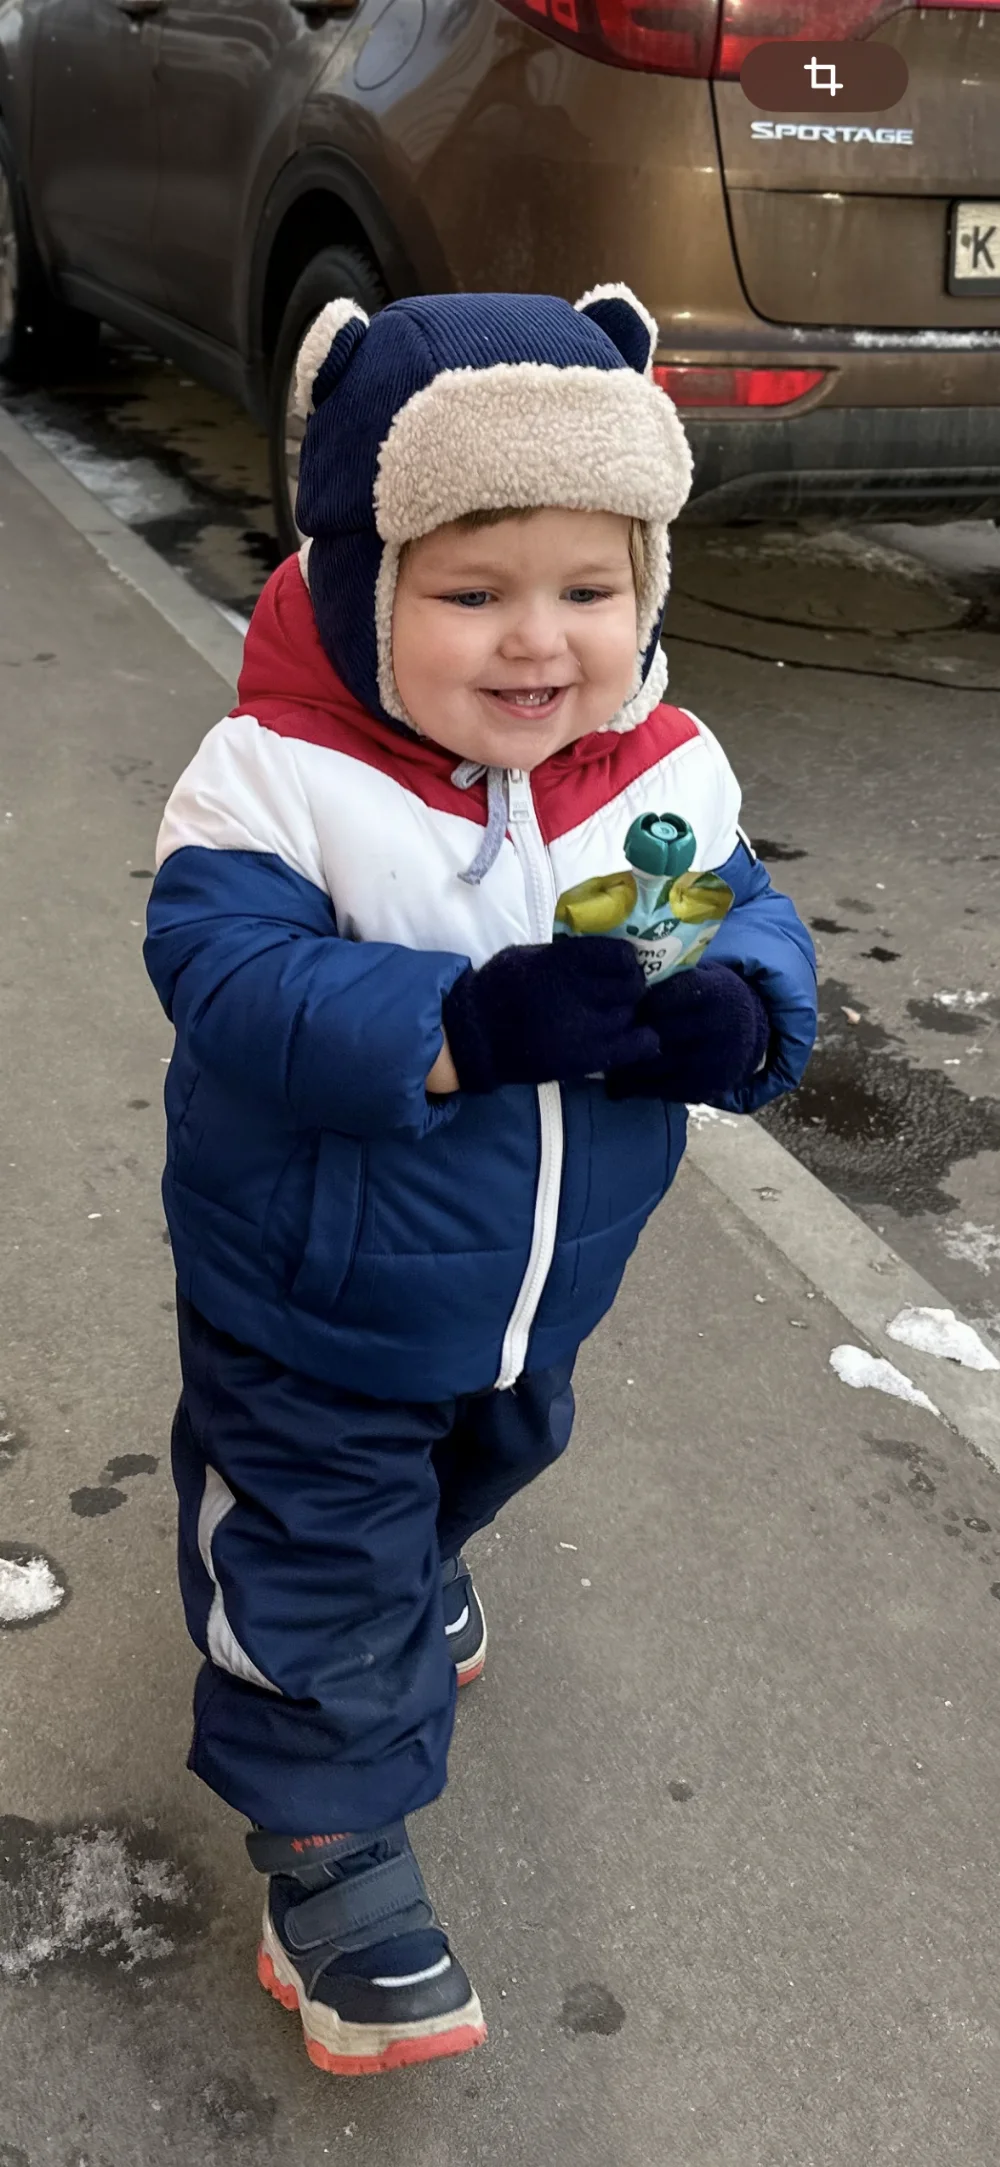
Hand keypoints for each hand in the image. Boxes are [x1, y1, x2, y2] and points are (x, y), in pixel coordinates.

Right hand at [442, 938, 657, 1094]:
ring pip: (631, 1016)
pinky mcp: (587, 1058)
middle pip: (632, 986)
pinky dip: (641, 1040)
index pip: (621, 956)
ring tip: (610, 1017)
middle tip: (616, 993)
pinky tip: (633, 1038)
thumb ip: (567, 955)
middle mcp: (580, 992)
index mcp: (564, 962)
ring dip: (625, 1015)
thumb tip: (604, 954)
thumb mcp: (529, 955)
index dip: (626, 961)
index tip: (620, 966)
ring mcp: (586, 1028)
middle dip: (629, 988)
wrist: (474, 1036)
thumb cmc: (498, 990)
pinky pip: (636, 1047)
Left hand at [606, 958, 769, 1103]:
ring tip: (600, 1059)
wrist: (746, 1033)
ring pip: (655, 1065)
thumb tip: (617, 977)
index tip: (615, 1002)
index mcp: (713, 994)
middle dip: (625, 1034)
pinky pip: (662, 1090)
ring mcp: (711, 1062)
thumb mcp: (698, 976)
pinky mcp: (705, 1088)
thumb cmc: (706, 999)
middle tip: (596, 1033)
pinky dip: (636, 1088)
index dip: (635, 1001)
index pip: (664, 998)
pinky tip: (617, 1084)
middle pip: (656, 1034)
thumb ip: (666, 978)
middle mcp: (716, 1028)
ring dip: (623, 1065)